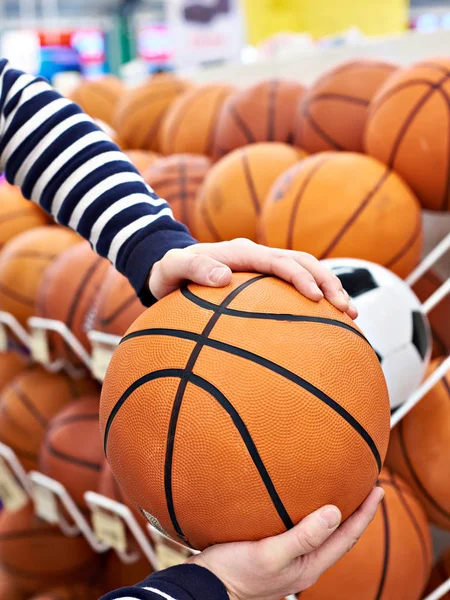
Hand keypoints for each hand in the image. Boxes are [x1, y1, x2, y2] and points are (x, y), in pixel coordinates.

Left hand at [149, 239, 356, 318]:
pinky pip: (293, 284)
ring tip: (349, 313)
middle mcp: (257, 255)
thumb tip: (224, 278)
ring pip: (305, 270)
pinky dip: (314, 296)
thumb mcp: (173, 268)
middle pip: (302, 262)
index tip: (317, 299)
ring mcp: (262, 266)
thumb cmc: (170, 270)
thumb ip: (195, 269)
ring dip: (329, 288)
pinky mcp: (263, 279)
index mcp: (241, 252)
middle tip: (346, 309)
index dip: (300, 278)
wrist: (169, 266)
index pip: (279, 261)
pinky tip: (326, 319)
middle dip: (328, 283)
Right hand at [188, 487, 383, 599]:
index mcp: (309, 566)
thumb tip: (335, 513)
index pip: (346, 538)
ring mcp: (287, 559)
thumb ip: (303, 536)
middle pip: (338, 536)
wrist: (205, 586)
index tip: (378, 490)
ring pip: (319, 533)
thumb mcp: (270, 555)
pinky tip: (296, 500)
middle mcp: (303, 564)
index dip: (365, 515)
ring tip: (338, 489)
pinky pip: (298, 529)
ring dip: (333, 512)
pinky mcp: (270, 551)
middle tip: (365, 486)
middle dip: (354, 513)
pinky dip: (307, 513)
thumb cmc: (235, 573)